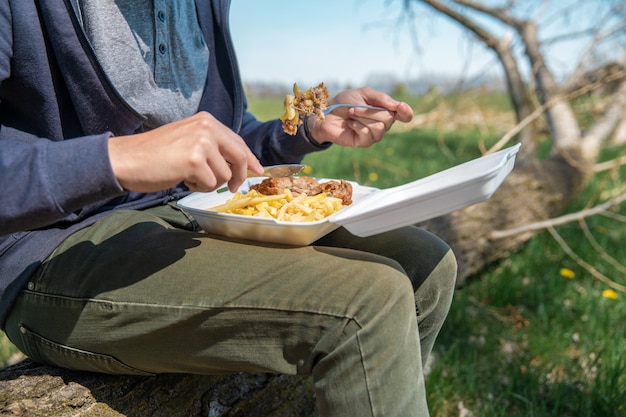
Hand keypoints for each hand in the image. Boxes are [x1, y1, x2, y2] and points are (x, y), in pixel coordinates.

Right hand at [108, 112, 262, 192]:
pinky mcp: (194, 161)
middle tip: (233, 188)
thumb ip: (212, 146)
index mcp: (207, 120)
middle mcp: (207, 127)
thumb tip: (239, 164)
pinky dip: (198, 187)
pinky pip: (210, 184)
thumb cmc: (155, 154)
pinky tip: (182, 179)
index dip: (250, 159)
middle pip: (239, 157)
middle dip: (238, 176)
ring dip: (209, 183)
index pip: (238, 141)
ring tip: (188, 176)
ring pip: (224, 175)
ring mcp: (201, 143)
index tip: (258, 170)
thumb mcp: (188, 140)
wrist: (126, 159)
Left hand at [307, 87, 413, 146]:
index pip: (405, 115)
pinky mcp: (364, 142)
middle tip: (354, 108)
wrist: (325, 114)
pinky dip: (356, 125)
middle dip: (370, 111)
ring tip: (351, 114)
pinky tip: (349, 124)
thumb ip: (380, 98)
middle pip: (389, 118)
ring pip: (379, 126)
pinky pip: (367, 133)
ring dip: (362, 117)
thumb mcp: (363, 93)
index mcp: (386, 110)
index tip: (401, 108)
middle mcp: (383, 123)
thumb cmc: (344, 102)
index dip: (406, 112)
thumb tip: (396, 106)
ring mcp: (375, 134)